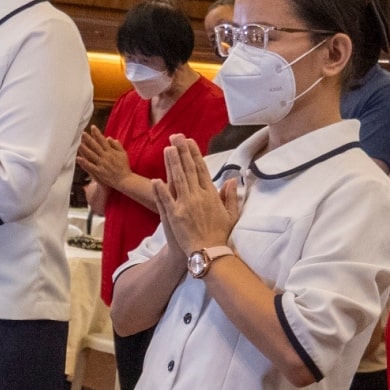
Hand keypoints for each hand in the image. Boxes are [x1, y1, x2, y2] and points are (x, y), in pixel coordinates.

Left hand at [76, 126, 131, 189]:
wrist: (124, 180)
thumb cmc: (124, 166)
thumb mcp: (123, 153)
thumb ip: (116, 145)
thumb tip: (108, 138)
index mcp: (111, 151)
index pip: (103, 140)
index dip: (97, 133)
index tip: (92, 127)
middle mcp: (106, 157)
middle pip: (95, 146)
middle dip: (89, 139)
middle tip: (82, 133)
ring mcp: (102, 164)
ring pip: (91, 155)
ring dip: (85, 149)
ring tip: (78, 144)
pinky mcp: (99, 172)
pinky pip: (90, 166)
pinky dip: (84, 162)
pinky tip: (78, 158)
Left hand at [152, 136, 236, 257]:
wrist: (209, 252)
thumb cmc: (220, 234)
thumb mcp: (231, 214)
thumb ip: (230, 196)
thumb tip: (233, 180)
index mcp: (211, 194)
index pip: (201, 169)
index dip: (194, 154)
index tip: (190, 141)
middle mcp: (198, 196)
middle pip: (188, 169)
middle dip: (182, 151)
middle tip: (176, 136)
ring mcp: (185, 205)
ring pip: (177, 179)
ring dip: (172, 163)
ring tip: (167, 148)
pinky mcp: (174, 216)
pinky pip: (165, 199)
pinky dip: (160, 189)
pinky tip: (155, 178)